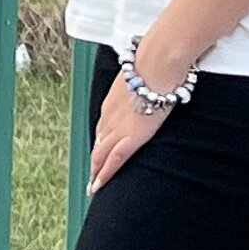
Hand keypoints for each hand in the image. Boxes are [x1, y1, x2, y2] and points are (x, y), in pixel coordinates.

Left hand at [88, 65, 175, 195]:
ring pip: (100, 154)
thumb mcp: (140, 80)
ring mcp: (118, 127)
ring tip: (94, 184)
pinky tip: (99, 184)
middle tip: (91, 176)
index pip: (104, 127)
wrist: (157, 65)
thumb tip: (152, 86)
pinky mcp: (130, 137)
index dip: (101, 141)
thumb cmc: (154, 65)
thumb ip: (141, 88)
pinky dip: (105, 173)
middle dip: (94, 161)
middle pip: (99, 142)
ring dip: (96, 170)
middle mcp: (110, 115)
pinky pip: (114, 159)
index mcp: (113, 101)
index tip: (99, 151)